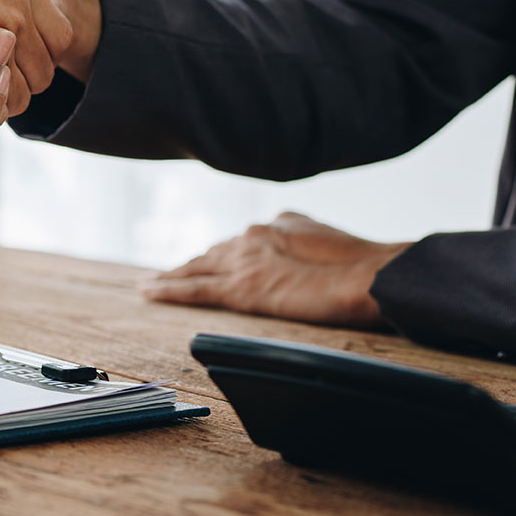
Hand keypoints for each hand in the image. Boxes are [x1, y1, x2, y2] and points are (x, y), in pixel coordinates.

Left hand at [139, 212, 411, 326]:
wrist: (366, 276)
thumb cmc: (361, 263)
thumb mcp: (327, 236)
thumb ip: (300, 235)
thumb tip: (287, 239)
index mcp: (275, 224)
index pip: (240, 242)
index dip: (222, 254)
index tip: (210, 260)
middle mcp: (252, 236)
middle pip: (212, 253)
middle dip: (192, 263)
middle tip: (167, 273)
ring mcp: (243, 261)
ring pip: (195, 268)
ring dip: (171, 275)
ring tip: (149, 284)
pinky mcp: (240, 288)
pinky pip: (193, 288)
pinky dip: (168, 289)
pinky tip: (149, 291)